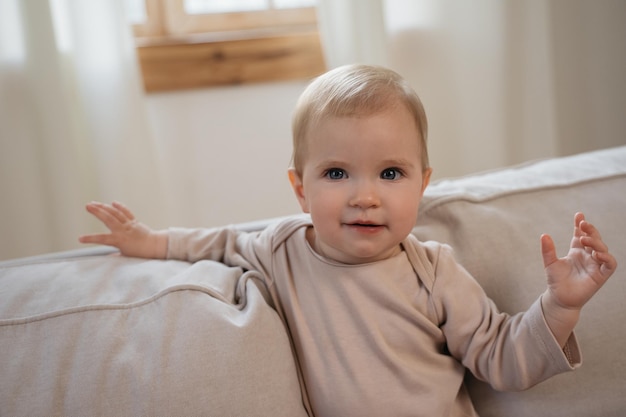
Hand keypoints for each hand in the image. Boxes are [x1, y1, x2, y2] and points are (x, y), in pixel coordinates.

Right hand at [79, 201, 167, 258]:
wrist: (155, 246)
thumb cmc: (140, 253)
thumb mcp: (126, 256)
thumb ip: (115, 256)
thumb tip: (108, 258)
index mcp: (119, 241)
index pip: (102, 239)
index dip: (90, 239)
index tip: (80, 238)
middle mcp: (123, 231)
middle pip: (108, 219)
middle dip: (97, 211)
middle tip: (87, 206)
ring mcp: (129, 225)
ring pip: (115, 213)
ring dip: (104, 207)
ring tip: (94, 203)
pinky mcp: (134, 222)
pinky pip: (126, 212)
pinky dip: (119, 207)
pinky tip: (113, 202)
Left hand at [540, 212, 616, 346]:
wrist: (559, 298)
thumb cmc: (556, 281)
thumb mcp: (550, 263)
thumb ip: (548, 250)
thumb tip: (544, 235)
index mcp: (576, 251)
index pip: (581, 234)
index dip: (581, 225)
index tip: (578, 215)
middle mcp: (587, 256)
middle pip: (593, 239)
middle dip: (590, 230)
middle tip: (583, 224)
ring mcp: (595, 265)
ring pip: (602, 249)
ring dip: (596, 242)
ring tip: (584, 239)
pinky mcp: (601, 275)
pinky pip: (610, 264)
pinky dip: (606, 257)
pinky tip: (596, 254)